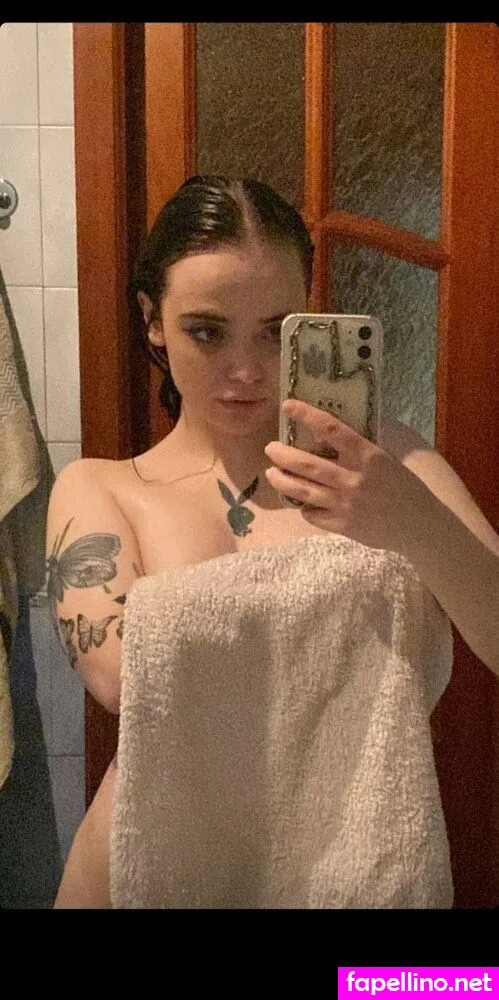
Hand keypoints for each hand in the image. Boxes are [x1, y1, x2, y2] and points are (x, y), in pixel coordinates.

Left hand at [264, 398, 418, 552]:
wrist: (420, 524)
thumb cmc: (404, 486)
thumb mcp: (387, 457)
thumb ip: (362, 443)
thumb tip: (341, 419)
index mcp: (368, 455)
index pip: (332, 429)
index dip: (307, 415)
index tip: (288, 405)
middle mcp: (353, 478)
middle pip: (306, 464)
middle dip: (282, 454)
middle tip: (270, 448)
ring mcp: (346, 504)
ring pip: (302, 490)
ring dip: (281, 480)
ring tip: (271, 472)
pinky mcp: (342, 526)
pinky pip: (312, 515)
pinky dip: (303, 506)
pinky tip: (300, 500)